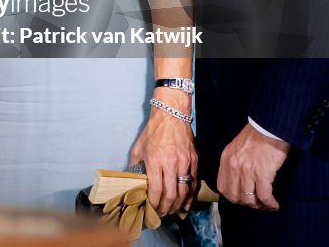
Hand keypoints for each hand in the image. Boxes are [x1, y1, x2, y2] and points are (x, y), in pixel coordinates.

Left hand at [130, 91, 196, 215]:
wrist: (171, 115)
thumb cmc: (153, 131)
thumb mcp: (139, 147)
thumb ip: (136, 164)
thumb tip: (134, 179)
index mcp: (155, 160)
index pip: (156, 189)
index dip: (155, 203)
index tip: (152, 208)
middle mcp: (171, 163)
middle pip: (171, 194)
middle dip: (166, 208)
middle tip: (162, 213)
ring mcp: (185, 163)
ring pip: (184, 191)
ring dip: (179, 205)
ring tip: (173, 211)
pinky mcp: (195, 161)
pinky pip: (194, 183)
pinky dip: (190, 196)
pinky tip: (186, 203)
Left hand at [217, 123, 289, 210]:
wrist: (269, 126)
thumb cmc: (256, 136)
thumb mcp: (237, 148)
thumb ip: (234, 162)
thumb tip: (239, 179)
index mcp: (226, 159)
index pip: (222, 187)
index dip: (233, 197)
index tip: (243, 198)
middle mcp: (233, 166)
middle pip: (234, 196)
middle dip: (246, 204)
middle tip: (257, 204)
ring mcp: (247, 170)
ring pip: (248, 198)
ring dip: (259, 206)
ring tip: (267, 205)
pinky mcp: (262, 173)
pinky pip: (264, 196)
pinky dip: (270, 203)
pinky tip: (274, 204)